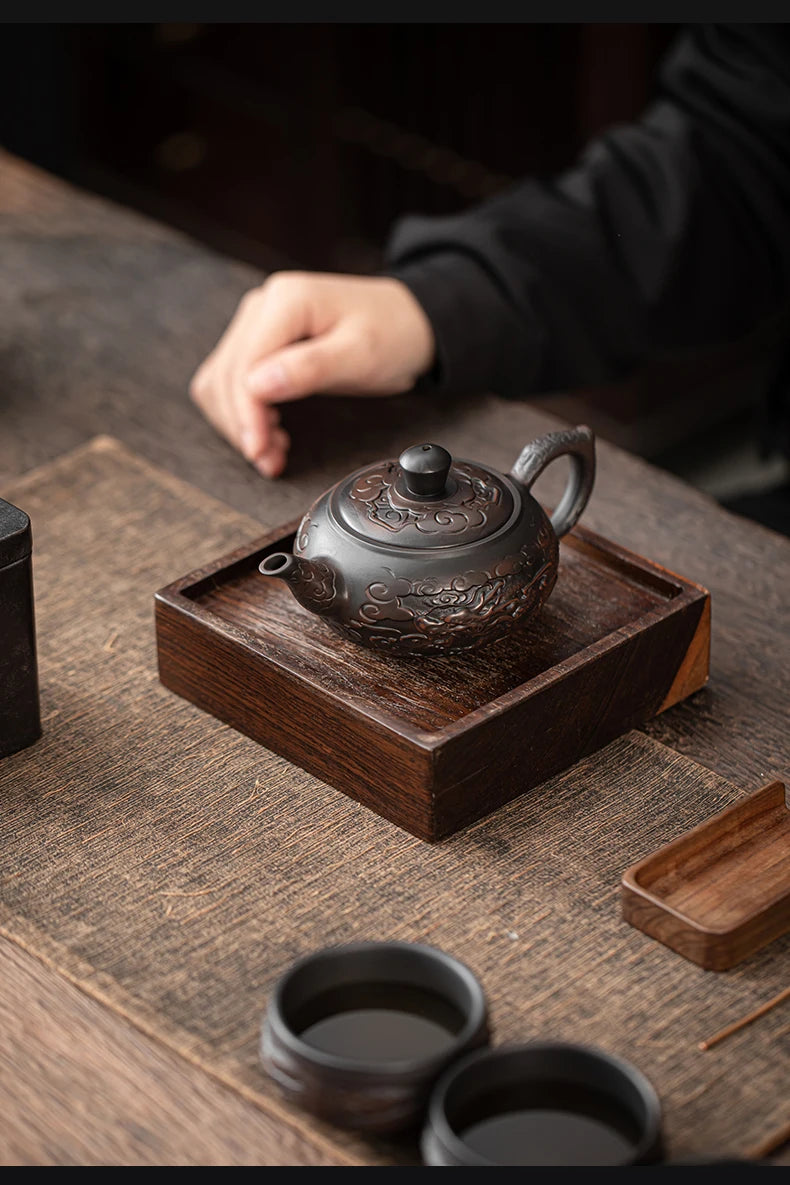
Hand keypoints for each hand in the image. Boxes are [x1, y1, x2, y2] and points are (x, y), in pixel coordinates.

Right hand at [189, 271, 435, 476]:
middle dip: (242, 424)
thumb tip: (257, 386)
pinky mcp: (262, 341)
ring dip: (238, 421)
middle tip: (269, 460)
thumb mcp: (361, 355)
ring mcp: (259, 323)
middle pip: (226, 375)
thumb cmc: (392, 334)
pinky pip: (234, 380)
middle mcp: (263, 306)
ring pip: (222, 381)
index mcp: (286, 301)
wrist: (410, 322)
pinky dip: (244, 411)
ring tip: (271, 451)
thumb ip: (309, 368)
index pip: (245, 366)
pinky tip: (269, 431)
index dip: (247, 415)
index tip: (260, 450)